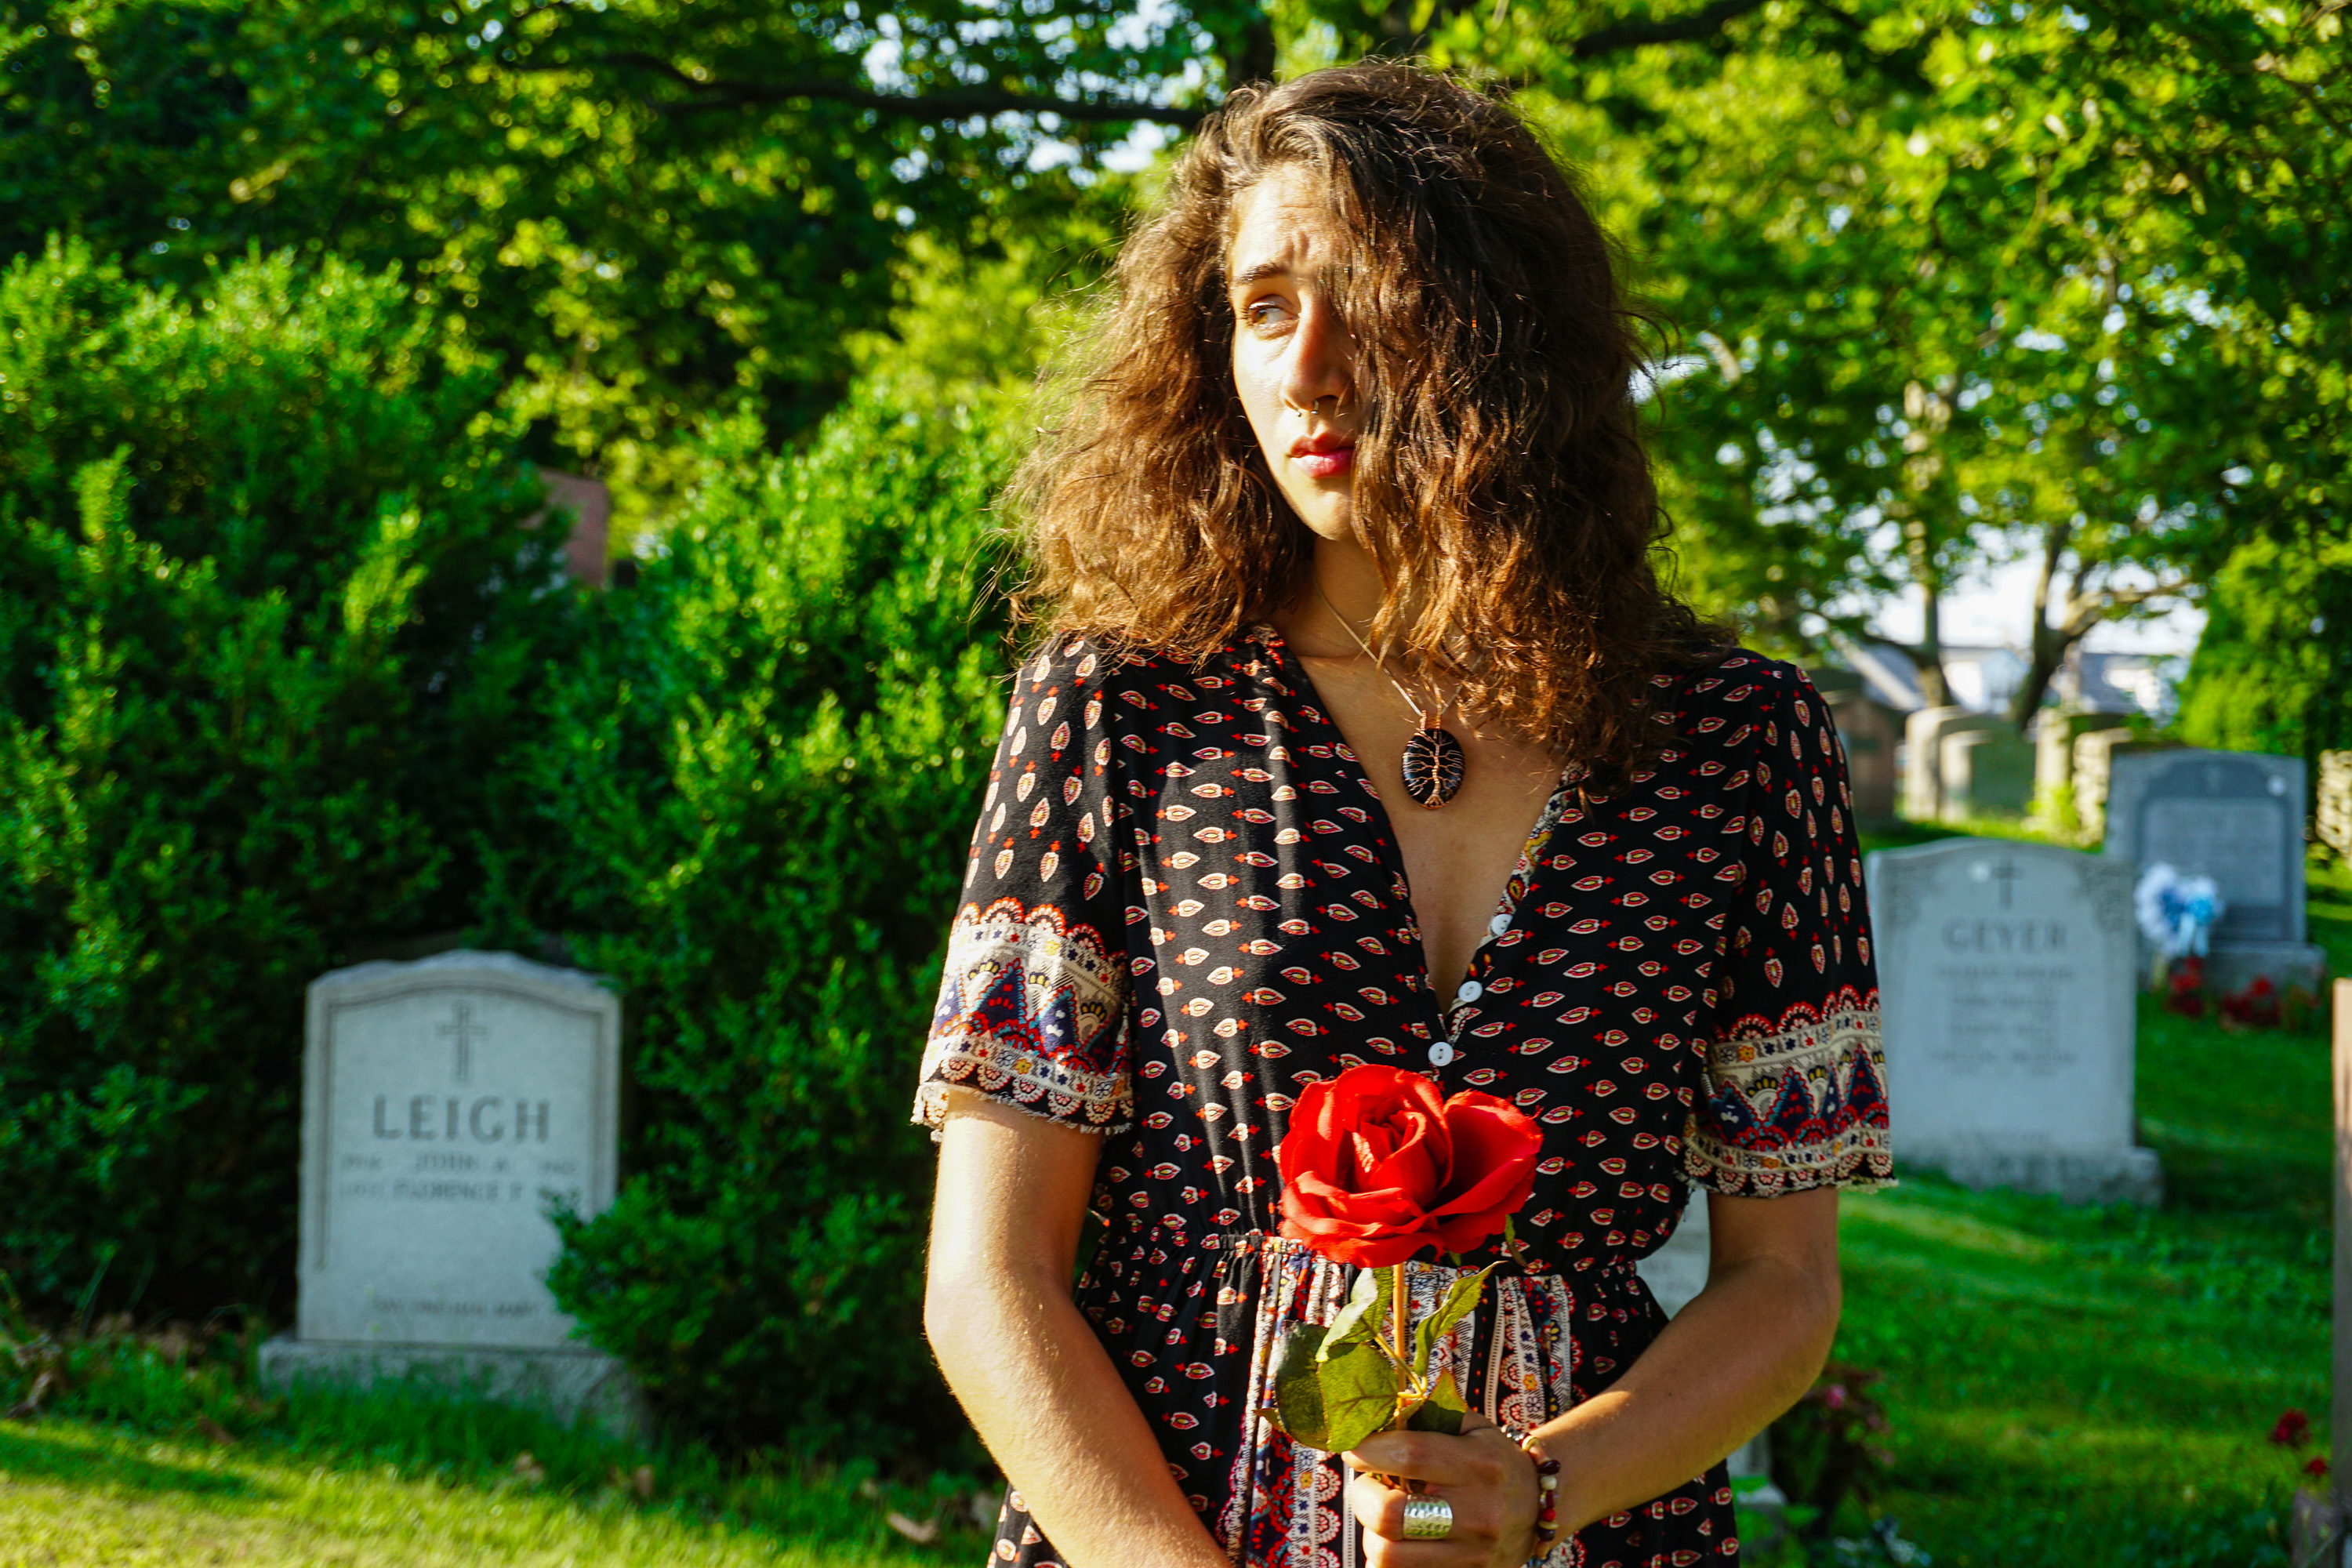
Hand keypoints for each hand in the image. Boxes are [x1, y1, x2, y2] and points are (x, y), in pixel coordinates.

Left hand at [1343, 1413, 1540, 1567]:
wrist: (1539, 1509)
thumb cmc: (1493, 1460)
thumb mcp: (1471, 1427)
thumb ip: (1427, 1415)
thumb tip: (1375, 1414)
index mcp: (1480, 1466)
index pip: (1409, 1456)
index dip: (1369, 1450)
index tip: (1355, 1448)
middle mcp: (1478, 1514)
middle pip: (1390, 1516)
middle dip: (1362, 1496)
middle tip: (1367, 1484)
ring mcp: (1472, 1555)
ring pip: (1387, 1555)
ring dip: (1371, 1531)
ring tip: (1383, 1512)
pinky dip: (1387, 1557)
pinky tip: (1397, 1538)